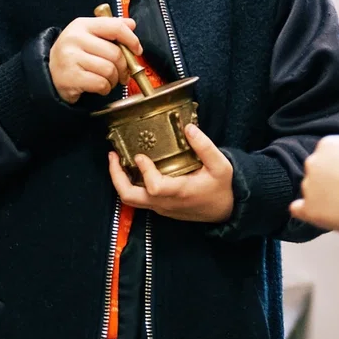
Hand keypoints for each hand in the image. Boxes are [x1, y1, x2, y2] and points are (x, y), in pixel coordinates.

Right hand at [49, 16, 140, 103]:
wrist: (49, 74)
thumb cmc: (73, 55)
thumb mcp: (89, 36)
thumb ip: (110, 28)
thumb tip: (131, 24)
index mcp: (82, 25)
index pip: (115, 27)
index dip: (132, 40)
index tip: (137, 50)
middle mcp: (74, 38)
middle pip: (115, 53)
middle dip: (124, 67)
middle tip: (122, 73)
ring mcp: (70, 58)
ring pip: (109, 70)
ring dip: (114, 79)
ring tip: (108, 80)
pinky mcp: (70, 77)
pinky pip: (101, 83)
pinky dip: (105, 89)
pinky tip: (99, 86)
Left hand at [108, 124, 234, 222]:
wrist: (226, 210)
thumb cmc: (223, 187)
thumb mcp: (220, 165)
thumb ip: (205, 146)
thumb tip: (188, 127)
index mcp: (180, 192)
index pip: (154, 187)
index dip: (145, 171)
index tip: (140, 156)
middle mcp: (165, 203)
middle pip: (130, 197)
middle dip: (116, 177)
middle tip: (112, 156)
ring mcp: (160, 207)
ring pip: (130, 199)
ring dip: (119, 180)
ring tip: (116, 159)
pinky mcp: (159, 208)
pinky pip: (138, 199)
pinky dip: (129, 183)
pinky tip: (130, 167)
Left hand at [289, 127, 338, 232]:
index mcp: (327, 145)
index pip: (329, 152)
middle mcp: (312, 163)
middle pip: (318, 169)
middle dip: (330, 176)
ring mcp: (309, 187)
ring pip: (311, 188)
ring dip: (322, 193)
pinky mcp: (310, 209)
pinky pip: (299, 208)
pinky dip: (305, 209)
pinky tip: (317, 211)